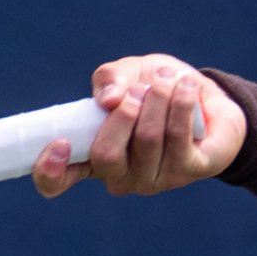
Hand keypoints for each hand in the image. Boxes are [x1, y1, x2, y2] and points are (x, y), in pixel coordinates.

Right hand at [39, 53, 243, 196]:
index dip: (49, 170)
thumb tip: (108, 100)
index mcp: (92, 157)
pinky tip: (187, 87)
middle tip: (139, 90)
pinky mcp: (188, 172)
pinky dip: (181, 103)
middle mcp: (119, 177)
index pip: (56, 182)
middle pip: (106, 156)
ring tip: (167, 79)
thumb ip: (110, 79)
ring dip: (157, 98)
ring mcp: (153, 180)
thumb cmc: (157, 89)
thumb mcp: (128, 73)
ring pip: (146, 140)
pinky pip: (178, 137)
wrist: (207, 98)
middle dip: (123, 114)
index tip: (59, 142)